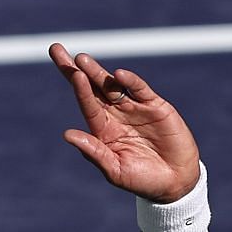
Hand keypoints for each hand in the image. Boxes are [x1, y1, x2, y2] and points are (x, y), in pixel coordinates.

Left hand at [50, 44, 200, 202]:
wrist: (175, 183)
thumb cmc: (141, 180)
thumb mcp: (115, 170)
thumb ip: (94, 151)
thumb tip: (67, 134)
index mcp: (102, 130)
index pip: (86, 104)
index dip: (77, 88)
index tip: (70, 72)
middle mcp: (115, 114)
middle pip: (92, 86)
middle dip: (75, 68)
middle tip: (56, 49)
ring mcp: (134, 108)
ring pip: (112, 84)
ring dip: (97, 71)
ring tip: (81, 59)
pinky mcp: (155, 106)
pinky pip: (140, 90)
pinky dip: (131, 81)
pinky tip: (119, 75)